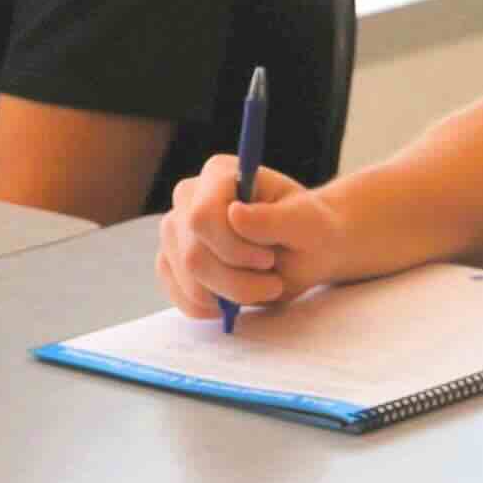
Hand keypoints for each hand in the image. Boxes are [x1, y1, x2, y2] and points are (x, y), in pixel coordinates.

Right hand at [156, 156, 351, 322]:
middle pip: (193, 256)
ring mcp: (176, 232)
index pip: (202, 217)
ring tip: (260, 286)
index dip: (233, 248)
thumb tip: (234, 214)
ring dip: (231, 297)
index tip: (268, 259)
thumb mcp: (307, 223)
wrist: (306, 249)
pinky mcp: (172, 262)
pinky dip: (215, 309)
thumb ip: (273, 219)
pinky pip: (183, 298)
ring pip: (189, 282)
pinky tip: (238, 297)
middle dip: (238, 281)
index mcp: (218, 174)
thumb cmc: (310, 230)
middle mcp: (188, 198)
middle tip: (273, 282)